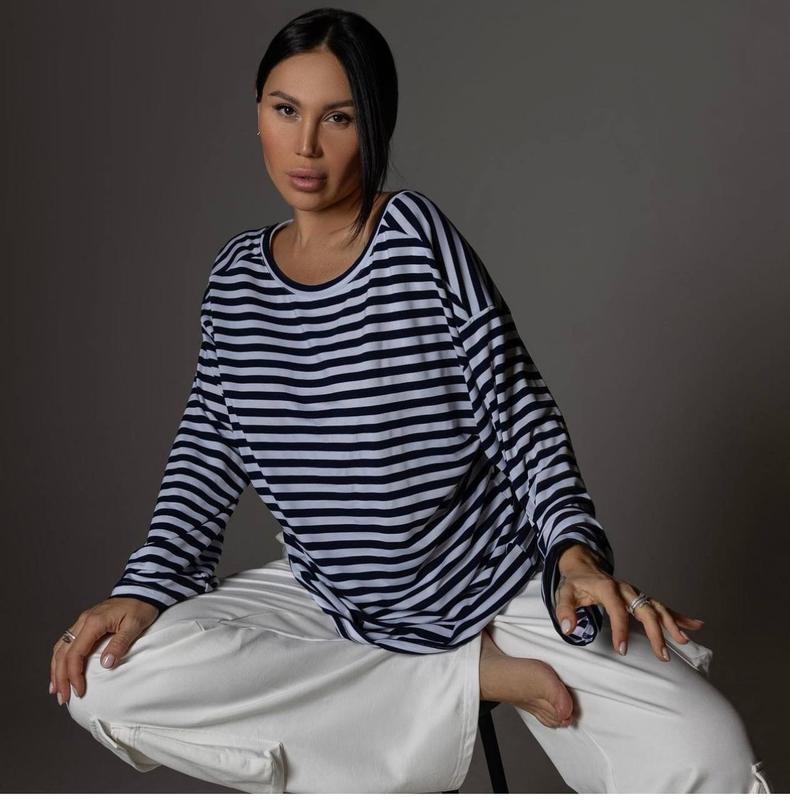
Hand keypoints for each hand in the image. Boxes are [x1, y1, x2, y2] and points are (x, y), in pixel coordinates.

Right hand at [50, 597, 159, 705]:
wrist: (143, 590)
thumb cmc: (140, 607)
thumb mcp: (135, 625)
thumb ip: (120, 644)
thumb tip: (106, 664)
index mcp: (94, 622)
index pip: (76, 653)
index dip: (74, 675)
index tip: (79, 691)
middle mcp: (83, 621)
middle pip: (63, 653)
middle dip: (61, 678)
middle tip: (63, 698)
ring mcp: (82, 621)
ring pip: (60, 648)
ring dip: (56, 670)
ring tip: (57, 690)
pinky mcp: (85, 624)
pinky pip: (66, 643)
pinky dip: (60, 659)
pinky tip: (60, 671)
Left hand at [555, 544, 704, 661]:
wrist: (584, 566)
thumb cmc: (575, 583)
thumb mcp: (564, 593)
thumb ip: (564, 610)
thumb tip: (568, 628)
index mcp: (607, 588)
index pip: (617, 610)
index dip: (620, 629)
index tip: (622, 650)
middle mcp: (625, 589)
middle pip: (644, 610)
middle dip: (655, 632)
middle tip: (662, 655)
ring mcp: (635, 593)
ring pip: (657, 607)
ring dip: (671, 624)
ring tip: (683, 642)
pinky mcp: (641, 597)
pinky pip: (662, 606)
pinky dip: (679, 616)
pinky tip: (695, 625)